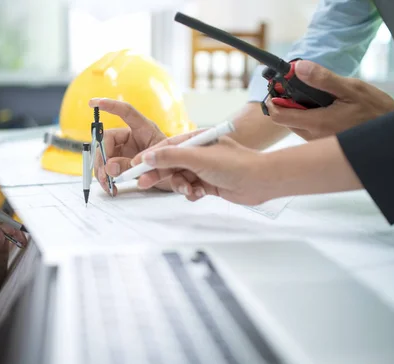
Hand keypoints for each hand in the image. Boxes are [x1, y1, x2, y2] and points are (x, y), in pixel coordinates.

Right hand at [88, 98, 197, 194]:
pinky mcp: (131, 168)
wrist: (196, 182)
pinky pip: (114, 173)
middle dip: (102, 158)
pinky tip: (112, 189)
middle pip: (108, 142)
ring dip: (103, 173)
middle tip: (103, 174)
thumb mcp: (162, 165)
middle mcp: (136, 139)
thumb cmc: (183, 166)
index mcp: (145, 130)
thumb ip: (137, 164)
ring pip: (108, 159)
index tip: (93, 102)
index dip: (110, 105)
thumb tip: (110, 167)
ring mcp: (131, 154)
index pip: (125, 112)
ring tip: (107, 185)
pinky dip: (111, 182)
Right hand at [130, 136, 268, 204]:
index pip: (166, 147)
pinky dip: (192, 193)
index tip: (134, 167)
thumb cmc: (233, 163)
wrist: (260, 180)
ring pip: (180, 178)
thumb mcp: (197, 158)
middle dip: (158, 174)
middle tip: (143, 183)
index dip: (148, 157)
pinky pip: (191, 189)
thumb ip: (171, 157)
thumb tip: (147, 156)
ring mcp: (204, 168)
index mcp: (196, 140)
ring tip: (188, 190)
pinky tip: (199, 194)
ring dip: (181, 186)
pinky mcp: (209, 183)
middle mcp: (199, 152)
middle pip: (170, 163)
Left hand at [265, 60, 393, 139]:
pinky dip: (310, 118)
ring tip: (317, 96)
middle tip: (300, 86)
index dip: (273, 101)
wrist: (393, 135)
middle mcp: (314, 137)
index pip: (279, 116)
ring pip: (297, 126)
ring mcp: (319, 143)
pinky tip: (327, 108)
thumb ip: (323, 79)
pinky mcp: (326, 145)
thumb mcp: (351, 89)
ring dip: (300, 111)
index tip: (277, 88)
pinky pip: (309, 131)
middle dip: (288, 104)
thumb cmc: (375, 111)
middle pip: (286, 120)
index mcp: (317, 123)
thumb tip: (298, 68)